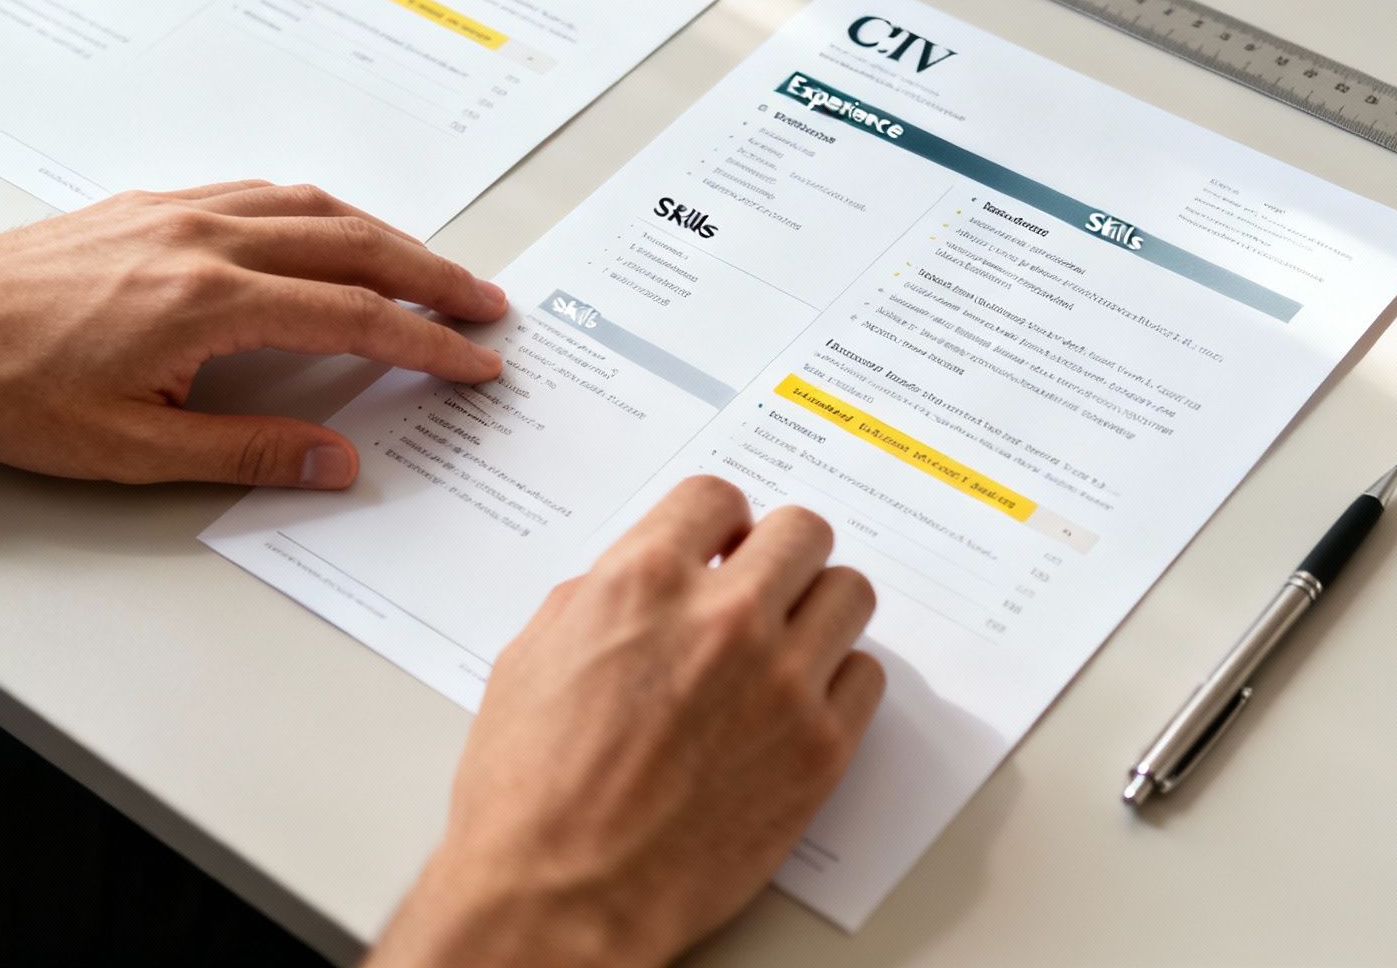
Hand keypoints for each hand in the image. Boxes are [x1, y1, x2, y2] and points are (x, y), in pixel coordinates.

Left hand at [0, 181, 505, 486]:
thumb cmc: (8, 389)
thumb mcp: (131, 450)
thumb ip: (246, 452)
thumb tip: (336, 462)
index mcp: (209, 301)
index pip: (353, 316)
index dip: (427, 342)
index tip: (475, 361)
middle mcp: (204, 240)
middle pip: (353, 245)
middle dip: (431, 276)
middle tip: (485, 304)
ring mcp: (177, 213)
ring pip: (312, 207)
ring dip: (384, 235)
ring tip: (427, 268)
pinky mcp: (149, 206)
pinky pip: (260, 192)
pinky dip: (319, 211)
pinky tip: (328, 230)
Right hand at [369, 477, 884, 967]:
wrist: (562, 898)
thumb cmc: (529, 795)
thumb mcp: (532, 659)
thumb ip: (600, 598)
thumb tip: (644, 582)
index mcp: (643, 583)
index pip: (717, 497)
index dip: (718, 521)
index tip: (722, 542)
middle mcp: (724, 619)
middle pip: (802, 532)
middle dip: (778, 554)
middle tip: (763, 585)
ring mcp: (783, 683)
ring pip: (849, 593)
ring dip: (818, 609)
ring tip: (788, 643)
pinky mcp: (821, 749)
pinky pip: (866, 677)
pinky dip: (839, 681)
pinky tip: (800, 702)